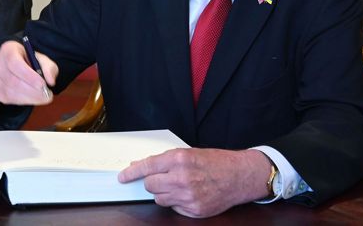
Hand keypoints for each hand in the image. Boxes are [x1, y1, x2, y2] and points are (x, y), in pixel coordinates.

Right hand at [0, 40, 56, 104]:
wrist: (16, 65)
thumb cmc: (29, 61)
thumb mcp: (42, 59)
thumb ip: (49, 68)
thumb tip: (50, 81)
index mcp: (8, 50)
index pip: (14, 63)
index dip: (29, 75)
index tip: (43, 84)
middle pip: (13, 81)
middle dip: (33, 91)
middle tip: (48, 95)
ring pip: (11, 92)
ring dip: (30, 98)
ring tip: (43, 97)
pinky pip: (10, 99)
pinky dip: (24, 101)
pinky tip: (32, 97)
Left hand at [117, 148, 269, 217]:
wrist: (239, 176)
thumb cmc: (215, 162)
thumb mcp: (189, 153)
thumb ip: (164, 160)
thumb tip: (141, 166)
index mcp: (179, 159)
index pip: (147, 167)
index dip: (131, 173)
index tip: (122, 177)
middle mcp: (182, 178)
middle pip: (150, 185)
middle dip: (154, 181)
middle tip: (165, 178)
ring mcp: (188, 196)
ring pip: (159, 198)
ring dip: (164, 193)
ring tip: (180, 185)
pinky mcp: (194, 210)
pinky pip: (173, 208)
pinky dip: (176, 202)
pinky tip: (189, 194)